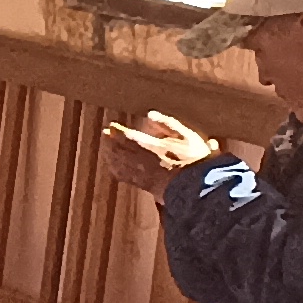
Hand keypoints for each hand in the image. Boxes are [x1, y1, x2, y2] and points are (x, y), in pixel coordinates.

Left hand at [101, 113, 216, 199]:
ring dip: (109, 154)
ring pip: (118, 163)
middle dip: (110, 142)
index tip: (112, 126)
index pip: (127, 136)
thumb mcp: (187, 137)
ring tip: (106, 149)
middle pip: (118, 149)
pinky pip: (123, 176)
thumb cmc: (194, 160)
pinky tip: (113, 168)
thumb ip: (168, 124)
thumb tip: (150, 114)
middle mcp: (140, 160)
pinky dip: (115, 169)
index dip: (118, 131)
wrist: (197, 188)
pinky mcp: (143, 185)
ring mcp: (140, 173)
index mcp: (149, 146)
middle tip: (105, 135)